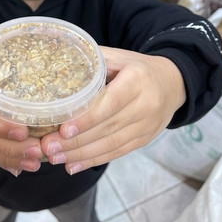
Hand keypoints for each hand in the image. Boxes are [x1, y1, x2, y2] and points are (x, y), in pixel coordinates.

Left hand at [41, 47, 185, 174]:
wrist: (173, 83)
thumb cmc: (138, 68)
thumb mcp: (119, 56)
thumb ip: (93, 60)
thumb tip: (57, 64)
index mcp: (136, 81)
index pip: (110, 103)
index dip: (87, 119)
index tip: (63, 130)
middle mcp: (145, 105)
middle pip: (107, 128)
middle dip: (75, 141)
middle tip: (48, 147)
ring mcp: (146, 126)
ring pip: (111, 144)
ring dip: (80, 154)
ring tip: (55, 158)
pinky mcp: (144, 140)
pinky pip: (117, 152)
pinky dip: (93, 160)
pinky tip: (73, 165)